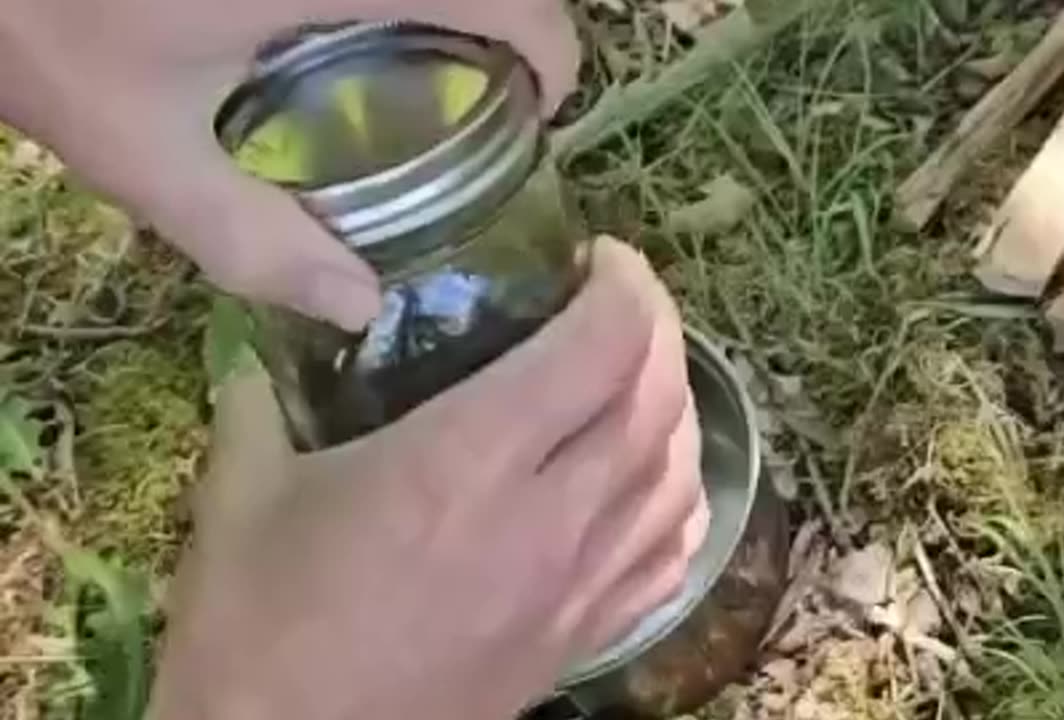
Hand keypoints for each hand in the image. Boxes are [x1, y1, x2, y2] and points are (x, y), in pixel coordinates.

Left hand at [0, 0, 578, 330]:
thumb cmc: (41, 31)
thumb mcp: (140, 153)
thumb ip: (254, 237)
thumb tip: (358, 304)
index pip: (511, 2)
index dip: (554, 55)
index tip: (541, 109)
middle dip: (511, 26)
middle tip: (482, 97)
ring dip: (454, 8)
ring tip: (428, 65)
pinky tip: (342, 31)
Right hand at [147, 239, 709, 719]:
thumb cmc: (258, 628)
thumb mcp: (240, 496)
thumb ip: (261, 400)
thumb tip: (269, 339)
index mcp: (466, 463)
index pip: (599, 348)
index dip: (623, 285)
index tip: (600, 258)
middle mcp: (548, 518)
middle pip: (655, 401)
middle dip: (657, 328)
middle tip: (622, 300)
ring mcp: (577, 588)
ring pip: (677, 475)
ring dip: (675, 407)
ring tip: (639, 376)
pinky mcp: (581, 641)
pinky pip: (669, 556)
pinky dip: (679, 498)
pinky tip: (656, 478)